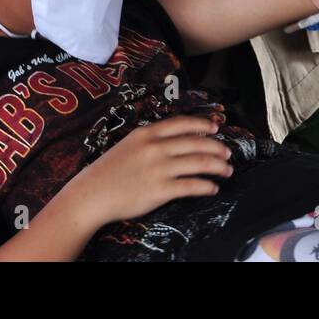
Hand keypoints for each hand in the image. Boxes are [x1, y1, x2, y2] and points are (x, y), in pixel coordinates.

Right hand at [66, 116, 231, 227]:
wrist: (90, 195)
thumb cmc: (109, 170)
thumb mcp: (130, 144)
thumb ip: (153, 139)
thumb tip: (182, 138)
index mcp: (148, 134)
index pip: (183, 124)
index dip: (204, 124)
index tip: (217, 127)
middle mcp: (155, 148)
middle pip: (197, 143)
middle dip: (218, 148)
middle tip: (228, 153)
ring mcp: (159, 169)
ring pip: (200, 163)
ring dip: (219, 167)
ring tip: (227, 170)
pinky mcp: (160, 190)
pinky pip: (192, 186)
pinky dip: (208, 186)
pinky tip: (213, 188)